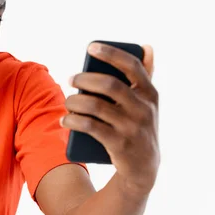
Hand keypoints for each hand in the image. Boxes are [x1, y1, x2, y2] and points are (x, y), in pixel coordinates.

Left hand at [61, 43, 159, 196]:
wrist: (144, 168)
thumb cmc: (139, 126)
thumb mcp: (147, 103)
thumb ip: (145, 76)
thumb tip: (146, 46)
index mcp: (150, 94)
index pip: (132, 66)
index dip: (111, 54)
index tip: (90, 47)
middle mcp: (144, 109)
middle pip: (109, 85)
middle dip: (85, 79)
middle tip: (70, 79)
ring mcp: (132, 127)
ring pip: (95, 106)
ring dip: (75, 101)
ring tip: (67, 102)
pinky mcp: (119, 144)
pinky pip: (90, 127)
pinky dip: (73, 121)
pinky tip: (64, 120)